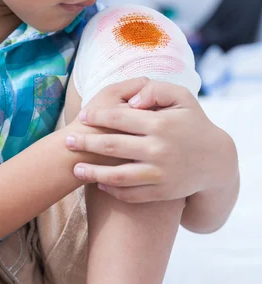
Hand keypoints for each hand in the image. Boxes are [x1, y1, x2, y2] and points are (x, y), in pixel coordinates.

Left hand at [66, 79, 234, 202]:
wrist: (215, 161)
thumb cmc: (193, 123)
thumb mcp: (182, 97)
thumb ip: (155, 90)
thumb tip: (130, 100)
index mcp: (159, 124)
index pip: (118, 118)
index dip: (96, 117)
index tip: (83, 116)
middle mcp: (157, 150)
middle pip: (111, 147)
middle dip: (85, 144)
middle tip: (68, 141)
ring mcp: (158, 174)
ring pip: (116, 176)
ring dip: (92, 173)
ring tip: (75, 169)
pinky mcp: (160, 192)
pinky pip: (130, 193)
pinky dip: (112, 189)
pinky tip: (99, 182)